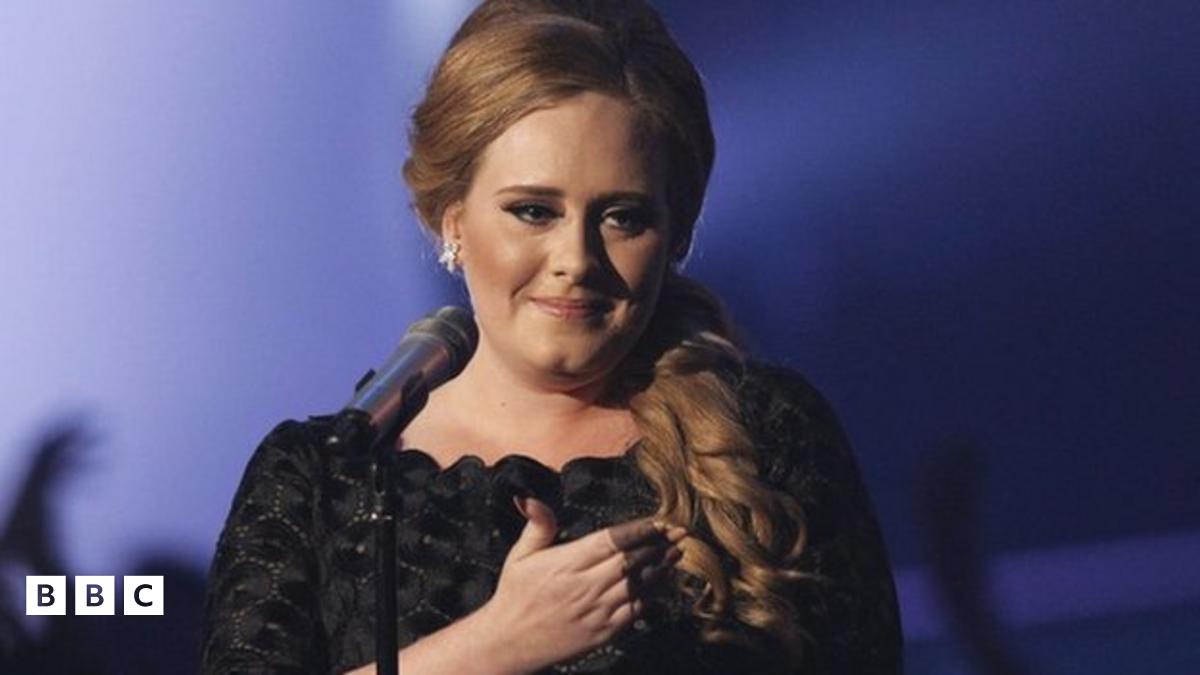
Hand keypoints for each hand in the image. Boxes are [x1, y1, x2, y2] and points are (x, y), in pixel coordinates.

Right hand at [476, 496, 686, 673]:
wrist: (509, 642)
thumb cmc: (515, 595)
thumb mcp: (520, 556)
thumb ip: (537, 525)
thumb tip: (532, 498)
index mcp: (567, 563)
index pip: (612, 540)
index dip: (640, 529)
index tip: (660, 521)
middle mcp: (585, 586)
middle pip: (631, 560)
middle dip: (659, 545)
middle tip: (681, 532)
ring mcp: (596, 611)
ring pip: (638, 585)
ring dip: (660, 567)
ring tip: (677, 552)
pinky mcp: (602, 632)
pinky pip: (634, 611)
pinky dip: (650, 596)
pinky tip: (661, 583)